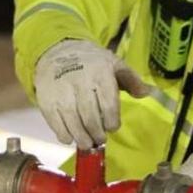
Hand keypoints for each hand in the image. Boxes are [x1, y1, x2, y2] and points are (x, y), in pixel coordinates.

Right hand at [34, 39, 151, 148]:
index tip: (112, 127)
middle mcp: (80, 80)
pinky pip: (55, 122)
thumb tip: (146, 93)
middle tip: (100, 139)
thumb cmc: (91, 62)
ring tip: (87, 142)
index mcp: (100, 72)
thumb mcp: (113, 63)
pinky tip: (70, 137)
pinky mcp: (46, 98)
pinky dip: (63, 134)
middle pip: (90, 116)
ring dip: (82, 137)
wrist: (57, 50)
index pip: (109, 104)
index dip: (112, 121)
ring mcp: (61, 90)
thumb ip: (131, 79)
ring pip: (72, 121)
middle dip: (97, 133)